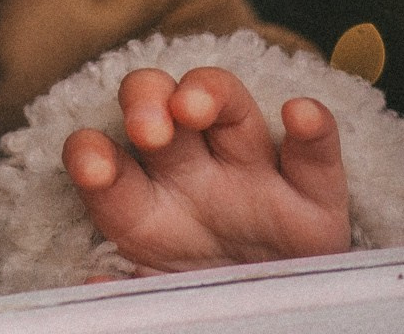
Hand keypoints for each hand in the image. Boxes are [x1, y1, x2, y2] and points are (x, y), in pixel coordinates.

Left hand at [64, 66, 350, 275]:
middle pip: (159, 107)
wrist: (276, 323)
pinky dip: (313, 129)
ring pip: (230, 110)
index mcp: (142, 205)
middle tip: (146, 130)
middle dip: (144, 101)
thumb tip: (94, 283)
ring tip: (192, 105)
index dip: (89, 153)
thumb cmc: (201, 303)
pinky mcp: (314, 201)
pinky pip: (314, 156)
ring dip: (209, 92)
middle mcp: (192, 178)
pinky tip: (299, 115)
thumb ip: (125, 290)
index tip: (92, 167)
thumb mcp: (156, 299)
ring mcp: (253, 180)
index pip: (103, 162)